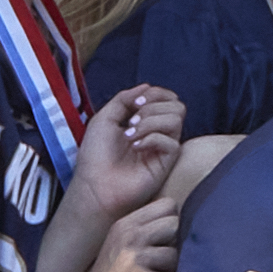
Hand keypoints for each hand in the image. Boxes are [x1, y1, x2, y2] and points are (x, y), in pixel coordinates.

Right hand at [70, 197, 179, 271]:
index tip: (164, 241)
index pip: (168, 205)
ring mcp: (136, 257)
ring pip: (177, 256)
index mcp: (125, 224)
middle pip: (176, 225)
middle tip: (159, 264)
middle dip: (175, 245)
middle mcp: (130, 235)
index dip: (172, 224)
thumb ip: (146, 234)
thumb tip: (185, 228)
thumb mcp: (121, 247)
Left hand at [71, 82, 183, 210]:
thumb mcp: (104, 117)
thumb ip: (124, 98)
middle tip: (133, 120)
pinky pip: (173, 142)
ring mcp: (163, 147)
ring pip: (177, 119)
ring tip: (131, 134)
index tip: (136, 102)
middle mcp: (157, 132)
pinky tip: (137, 147)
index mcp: (143, 120)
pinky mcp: (167, 162)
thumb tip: (147, 86)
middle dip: (154, 107)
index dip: (155, 94)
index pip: (166, 98)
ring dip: (151, 121)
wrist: (95, 185)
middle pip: (177, 106)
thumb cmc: (96, 155)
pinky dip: (152, 138)